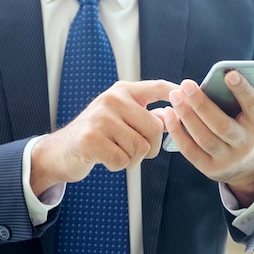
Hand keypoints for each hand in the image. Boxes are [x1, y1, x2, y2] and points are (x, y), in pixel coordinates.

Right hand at [31, 80, 178, 195]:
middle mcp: (112, 99)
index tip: (192, 99)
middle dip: (149, 148)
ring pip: (140, 148)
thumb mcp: (120, 118)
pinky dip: (117, 166)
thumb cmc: (97, 137)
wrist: (60, 151)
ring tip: (114, 152)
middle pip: (155, 128)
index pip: (159, 87)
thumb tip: (175, 115)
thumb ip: (145, 116)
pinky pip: (123, 160)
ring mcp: (100, 118)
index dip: (178, 94)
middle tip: (132, 150)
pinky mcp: (91, 139)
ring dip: (131, 159)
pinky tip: (104, 158)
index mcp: (122, 91)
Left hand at [163, 70, 253, 206]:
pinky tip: (168, 114)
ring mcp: (227, 159)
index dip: (242, 91)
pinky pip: (190, 151)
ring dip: (186, 116)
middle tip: (186, 84)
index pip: (253, 107)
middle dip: (202, 104)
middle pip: (222, 126)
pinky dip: (177, 133)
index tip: (228, 74)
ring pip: (204, 138)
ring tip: (175, 96)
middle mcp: (246, 145)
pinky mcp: (210, 169)